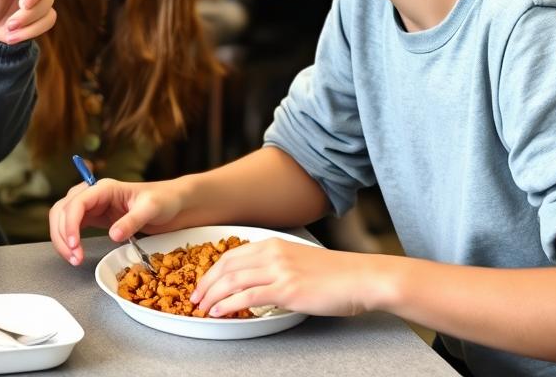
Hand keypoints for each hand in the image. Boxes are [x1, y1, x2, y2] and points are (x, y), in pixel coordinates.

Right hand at [49, 177, 186, 264]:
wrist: (172, 203)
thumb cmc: (163, 200)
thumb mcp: (151, 209)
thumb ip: (132, 221)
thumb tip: (113, 235)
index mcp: (105, 188)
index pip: (77, 202)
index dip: (70, 223)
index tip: (74, 245)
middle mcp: (94, 194)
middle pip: (63, 209)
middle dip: (63, 234)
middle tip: (74, 258)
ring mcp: (93, 205)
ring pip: (63, 217)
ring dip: (62, 238)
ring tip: (74, 259)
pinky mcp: (95, 217)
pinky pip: (72, 225)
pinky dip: (69, 239)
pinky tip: (76, 253)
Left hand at [191, 238, 384, 318]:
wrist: (360, 278)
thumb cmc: (335, 275)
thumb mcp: (299, 262)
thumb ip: (276, 267)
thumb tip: (257, 283)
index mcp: (273, 243)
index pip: (232, 255)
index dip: (213, 270)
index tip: (203, 284)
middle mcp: (272, 252)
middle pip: (227, 266)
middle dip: (206, 283)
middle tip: (195, 299)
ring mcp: (279, 270)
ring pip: (233, 280)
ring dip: (212, 295)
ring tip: (201, 308)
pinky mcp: (286, 289)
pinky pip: (248, 295)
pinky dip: (228, 303)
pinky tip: (219, 312)